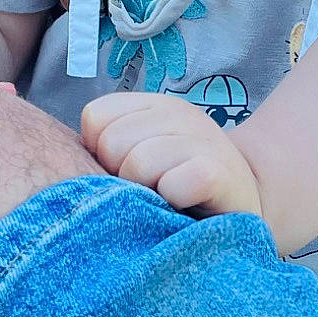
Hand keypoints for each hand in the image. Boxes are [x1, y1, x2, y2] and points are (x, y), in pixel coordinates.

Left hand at [81, 92, 262, 219]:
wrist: (246, 209)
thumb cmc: (182, 188)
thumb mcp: (146, 154)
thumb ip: (110, 148)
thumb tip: (70, 158)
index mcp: (155, 107)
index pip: (95, 117)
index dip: (100, 152)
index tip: (126, 172)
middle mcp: (179, 114)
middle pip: (112, 143)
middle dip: (122, 176)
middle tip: (150, 190)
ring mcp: (203, 139)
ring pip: (139, 163)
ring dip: (148, 192)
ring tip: (168, 200)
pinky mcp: (220, 173)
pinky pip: (175, 183)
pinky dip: (175, 199)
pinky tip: (186, 205)